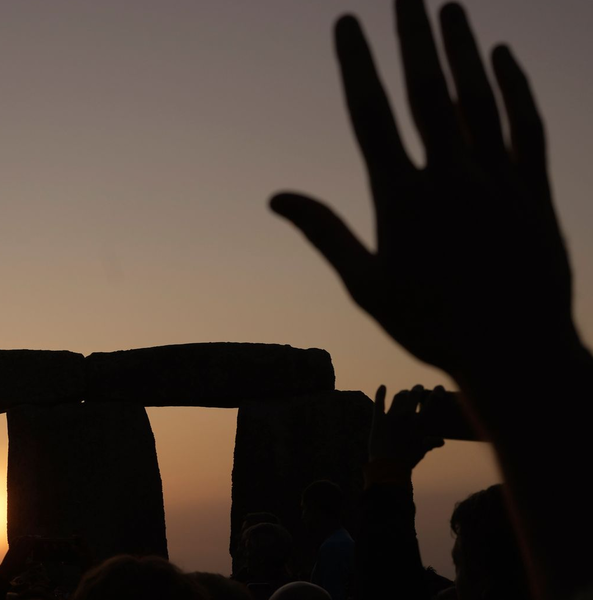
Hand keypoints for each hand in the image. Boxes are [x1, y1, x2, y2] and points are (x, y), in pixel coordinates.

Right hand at [270, 0, 575, 377]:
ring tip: (447, 6)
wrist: (517, 353)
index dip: (358, 64)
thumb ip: (325, 232)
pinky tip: (501, 56)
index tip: (345, 22)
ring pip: (479, 99)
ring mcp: (498, 181)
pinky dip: (514, 87)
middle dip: (412, 36)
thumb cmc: (431, 326)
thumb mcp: (366, 285)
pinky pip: (525, 126)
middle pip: (428, 91)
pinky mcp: (536, 191)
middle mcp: (452, 179)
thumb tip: (277, 197)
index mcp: (402, 200)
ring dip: (461, 49)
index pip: (372, 116)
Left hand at [369, 384, 444, 469]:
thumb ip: (432, 443)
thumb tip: (441, 441)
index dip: (437, 393)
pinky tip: (382, 387)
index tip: (439, 388)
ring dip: (403, 394)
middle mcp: (407, 417)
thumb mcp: (422, 450)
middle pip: (414, 395)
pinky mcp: (379, 419)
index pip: (432, 403)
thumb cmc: (407, 459)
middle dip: (417, 389)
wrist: (388, 466)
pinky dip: (380, 393)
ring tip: (404, 393)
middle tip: (418, 388)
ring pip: (399, 397)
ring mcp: (392, 417)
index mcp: (420, 423)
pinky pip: (379, 402)